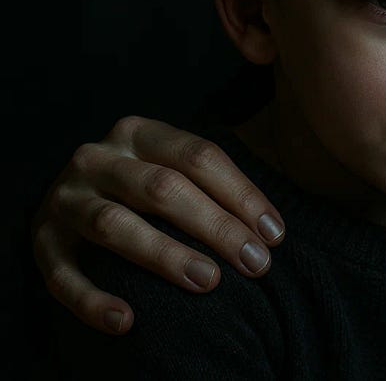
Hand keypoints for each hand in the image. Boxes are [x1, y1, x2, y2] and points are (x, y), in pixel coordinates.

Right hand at [31, 116, 285, 333]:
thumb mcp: (172, 167)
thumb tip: (271, 230)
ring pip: (114, 225)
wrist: (68, 197)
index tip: (274, 234)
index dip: (241, 194)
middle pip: (163, 188)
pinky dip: (93, 300)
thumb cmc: (140, 186)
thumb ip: (213, 185)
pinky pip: (62, 275)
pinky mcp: (41, 241)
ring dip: (165, 256)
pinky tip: (127, 321)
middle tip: (256, 263)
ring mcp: (66, 198)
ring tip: (208, 281)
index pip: (199, 156)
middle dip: (216, 226)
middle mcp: (98, 158)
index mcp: (139, 133)